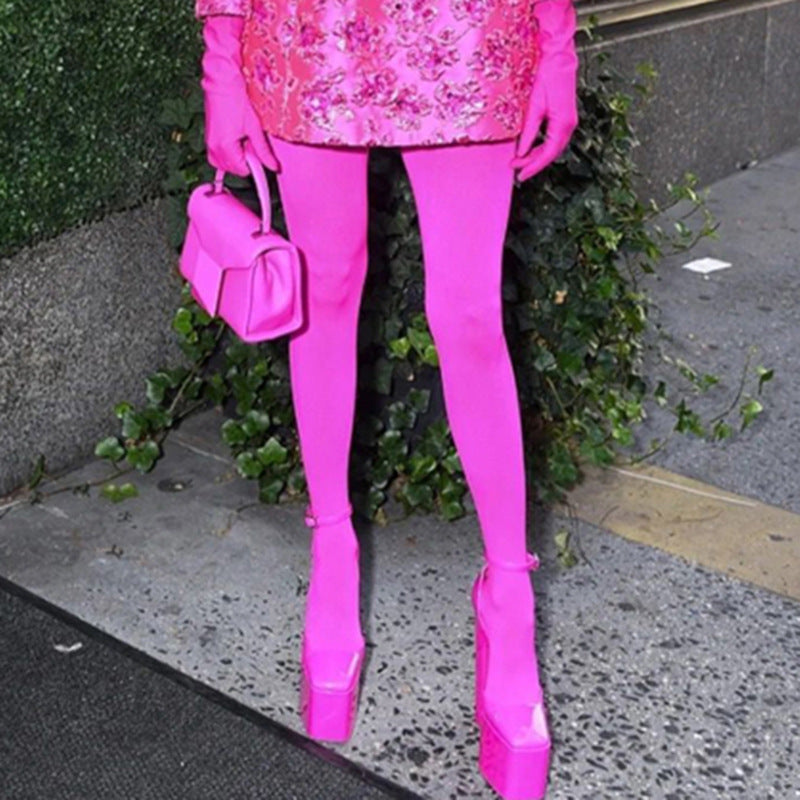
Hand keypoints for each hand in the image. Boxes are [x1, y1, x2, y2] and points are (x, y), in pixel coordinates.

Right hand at [201, 15, 279, 174]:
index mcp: (225, 147)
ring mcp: (209, 143)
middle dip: (244, 160)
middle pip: (234, 169)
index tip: (261, 157)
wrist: (221, 80)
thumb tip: (273, 166)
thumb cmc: (235, 98)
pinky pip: (218, 155)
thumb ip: (263, 150)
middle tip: (250, 141)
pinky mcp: (209, 137)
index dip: (254, 164)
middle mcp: (214, 148)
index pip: (243, 171)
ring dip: (236, 156)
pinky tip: (235, 138)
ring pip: (225, 164)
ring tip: (243, 137)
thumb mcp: (254, 127)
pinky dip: (228, 151)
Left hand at [510, 1, 578, 182]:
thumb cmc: (548, 76)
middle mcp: (569, 126)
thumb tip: (521, 152)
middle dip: (533, 163)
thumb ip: (528, 131)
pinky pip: (553, 139)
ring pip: (553, 148)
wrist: (559, 57)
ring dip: (537, 156)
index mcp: (563, 124)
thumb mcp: (534, 106)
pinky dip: (542, 147)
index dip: (533, 167)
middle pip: (551, 154)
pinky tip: (530, 149)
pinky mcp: (565, 117)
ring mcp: (569, 122)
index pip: (548, 154)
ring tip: (520, 161)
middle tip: (516, 169)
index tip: (520, 175)